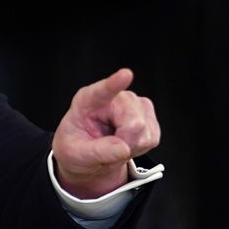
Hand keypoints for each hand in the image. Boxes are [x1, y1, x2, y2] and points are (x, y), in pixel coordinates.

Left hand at [52, 68, 160, 198]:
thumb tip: (123, 149)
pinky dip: (139, 148)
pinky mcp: (147, 113)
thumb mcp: (76, 153)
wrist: (86, 152)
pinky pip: (152, 138)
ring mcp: (134, 103)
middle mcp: (114, 97)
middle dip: (125, 144)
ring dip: (131, 147)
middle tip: (108, 151)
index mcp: (88, 100)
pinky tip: (125, 144)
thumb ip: (97, 151)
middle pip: (135, 123)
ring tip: (114, 147)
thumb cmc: (76, 146)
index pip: (103, 91)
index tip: (126, 74)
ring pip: (145, 132)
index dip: (115, 83)